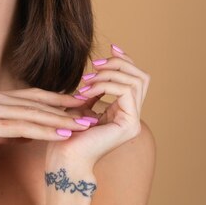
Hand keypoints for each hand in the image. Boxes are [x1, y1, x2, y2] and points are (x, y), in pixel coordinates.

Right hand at [0, 87, 92, 167]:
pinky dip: (44, 129)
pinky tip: (61, 133)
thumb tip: (24, 134)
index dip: (54, 98)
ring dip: (61, 118)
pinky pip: (21, 127)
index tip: (76, 102)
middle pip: (35, 101)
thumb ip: (1, 129)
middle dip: (64, 106)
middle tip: (90, 108)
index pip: (28, 95)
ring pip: (32, 113)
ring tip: (84, 123)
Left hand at [46, 44, 150, 165]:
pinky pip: (125, 91)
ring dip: (107, 75)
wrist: (64, 157)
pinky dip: (104, 85)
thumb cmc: (66, 133)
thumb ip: (95, 88)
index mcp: (123, 111)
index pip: (135, 79)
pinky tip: (86, 92)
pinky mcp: (129, 124)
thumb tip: (100, 67)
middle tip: (95, 64)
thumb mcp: (81, 103)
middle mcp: (132, 116)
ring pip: (134, 81)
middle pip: (141, 76)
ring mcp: (133, 121)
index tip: (111, 47)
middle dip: (118, 63)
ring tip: (86, 83)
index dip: (125, 60)